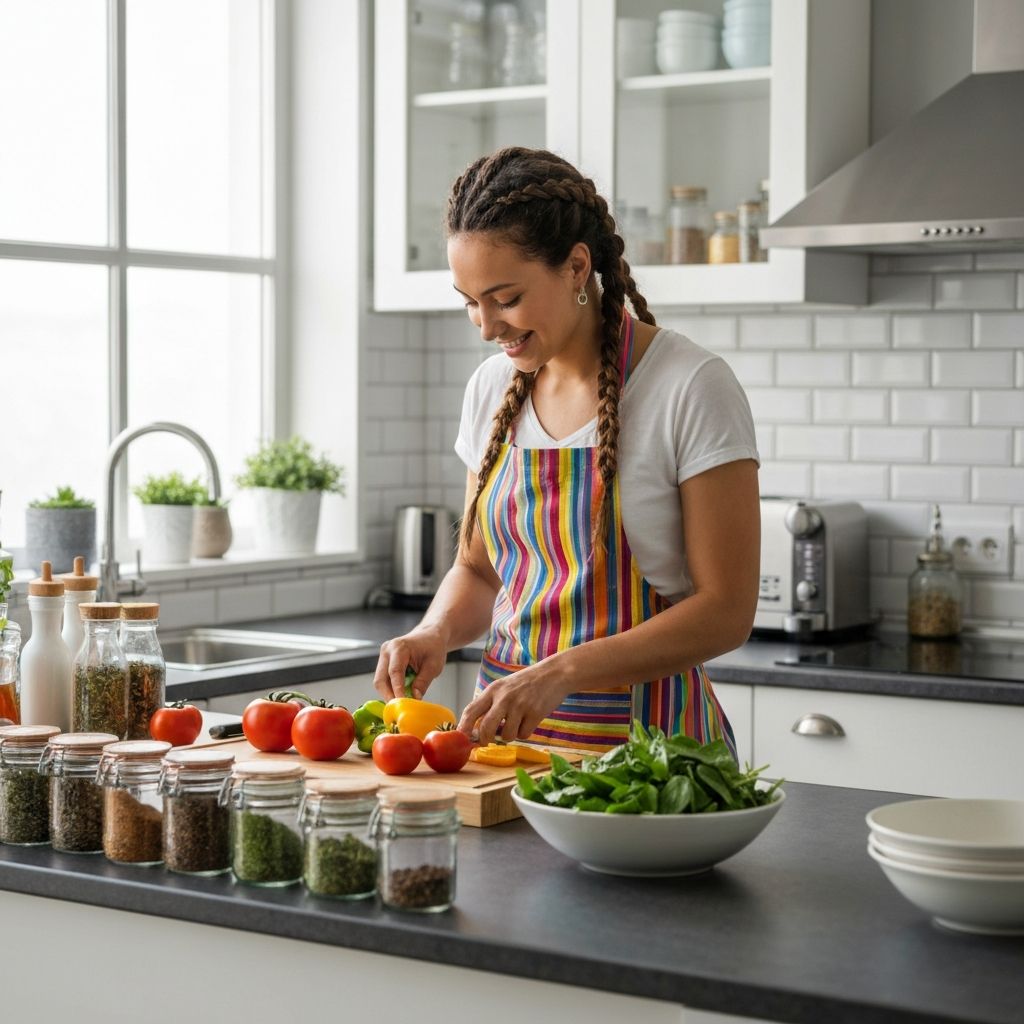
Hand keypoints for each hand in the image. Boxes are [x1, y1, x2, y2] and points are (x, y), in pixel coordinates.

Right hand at [374, 629, 447, 699]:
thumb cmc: (433, 647)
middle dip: (389, 696)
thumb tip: (414, 699)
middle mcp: (387, 650)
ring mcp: (384, 655)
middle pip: (380, 679)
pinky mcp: (384, 662)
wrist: (430, 635)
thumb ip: (423, 682)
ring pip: (380, 681)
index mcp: (399, 647)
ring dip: (389, 694)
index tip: (402, 704)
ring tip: (403, 702)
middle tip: (400, 709)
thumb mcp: (434, 665)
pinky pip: (384, 679)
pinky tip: (402, 695)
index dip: (397, 690)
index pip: (395, 672)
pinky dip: (391, 689)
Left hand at [457, 660, 571, 744]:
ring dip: (510, 736)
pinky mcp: (535, 713)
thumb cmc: (526, 683)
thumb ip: (491, 704)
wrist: (554, 673)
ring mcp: (520, 705)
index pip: (471, 710)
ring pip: (506, 736)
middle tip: (487, 742)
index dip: (463, 727)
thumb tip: (476, 730)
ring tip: (517, 723)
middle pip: (486, 728)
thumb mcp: (504, 687)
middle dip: (485, 740)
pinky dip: (525, 732)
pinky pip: (524, 735)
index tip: (461, 738)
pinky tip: (530, 720)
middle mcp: (504, 697)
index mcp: (493, 690)